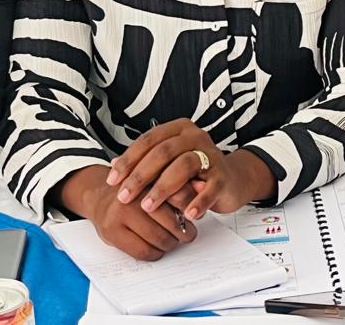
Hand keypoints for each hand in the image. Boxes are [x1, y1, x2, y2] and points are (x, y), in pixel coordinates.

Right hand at [56, 165, 196, 260]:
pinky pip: (143, 251)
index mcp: (148, 176)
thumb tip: (205, 187)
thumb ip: (181, 183)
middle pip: (171, 221)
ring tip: (173, 239)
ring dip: (171, 244)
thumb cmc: (137, 191)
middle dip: (184, 231)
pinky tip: (157, 246)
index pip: (178, 195)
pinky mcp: (112, 231)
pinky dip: (156, 253)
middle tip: (188, 233)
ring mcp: (120, 213)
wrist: (101, 197)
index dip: (191, 208)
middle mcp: (133, 193)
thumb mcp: (157, 181)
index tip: (195, 215)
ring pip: (159, 239)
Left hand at [106, 119, 274, 220]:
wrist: (232, 179)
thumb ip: (144, 162)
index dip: (128, 160)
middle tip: (124, 196)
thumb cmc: (194, 172)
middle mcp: (195, 137)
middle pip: (163, 152)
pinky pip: (209, 188)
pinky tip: (185, 215)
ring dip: (163, 188)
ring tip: (148, 207)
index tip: (112, 180)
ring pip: (184, 165)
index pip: (148, 141)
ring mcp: (211, 154)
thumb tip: (113, 164)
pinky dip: (196, 202)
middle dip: (140, 176)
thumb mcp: (168, 164)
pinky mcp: (223, 175)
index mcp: (178, 129)